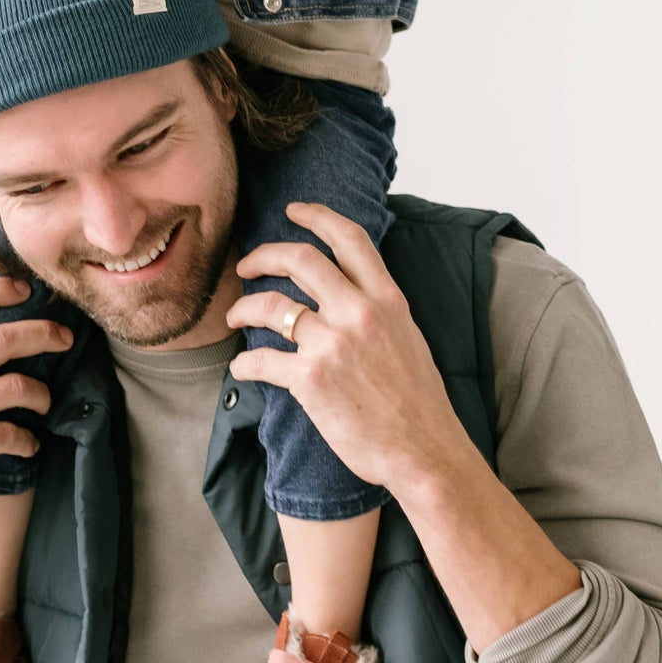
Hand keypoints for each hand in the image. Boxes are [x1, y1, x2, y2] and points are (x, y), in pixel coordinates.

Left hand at [225, 205, 474, 502]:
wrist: (425, 451)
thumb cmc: (418, 403)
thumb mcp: (408, 338)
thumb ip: (378, 310)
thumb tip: (349, 295)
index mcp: (387, 299)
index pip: (350, 238)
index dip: (316, 216)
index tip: (293, 211)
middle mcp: (359, 312)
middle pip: (299, 259)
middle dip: (262, 255)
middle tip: (246, 265)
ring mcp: (332, 344)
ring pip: (270, 305)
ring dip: (243, 308)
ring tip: (235, 316)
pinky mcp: (311, 380)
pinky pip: (260, 360)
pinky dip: (243, 364)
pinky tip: (241, 368)